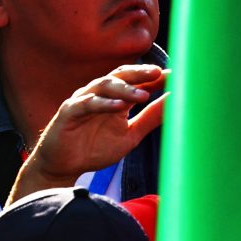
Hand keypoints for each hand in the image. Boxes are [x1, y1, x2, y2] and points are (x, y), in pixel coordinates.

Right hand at [19, 63, 165, 193]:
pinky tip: (118, 106)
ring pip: (104, 85)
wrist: (63, 167)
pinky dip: (103, 103)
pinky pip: (86, 103)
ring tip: (143, 95)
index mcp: (117, 98)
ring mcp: (83, 100)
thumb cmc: (95, 149)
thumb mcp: (131, 135)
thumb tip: (177, 101)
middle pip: (121, 75)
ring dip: (124, 88)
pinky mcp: (68, 112)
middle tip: (159, 73)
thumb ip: (151, 118)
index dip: (155, 77)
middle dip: (140, 72)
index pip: (138, 81)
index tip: (178, 75)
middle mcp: (100, 94)